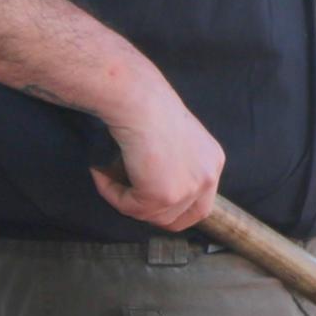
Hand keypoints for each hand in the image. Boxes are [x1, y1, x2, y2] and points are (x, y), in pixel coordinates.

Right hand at [91, 86, 223, 230]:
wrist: (137, 98)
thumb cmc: (146, 105)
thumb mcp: (171, 137)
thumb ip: (172, 164)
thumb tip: (150, 186)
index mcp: (213, 161)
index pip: (201, 204)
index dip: (174, 210)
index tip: (147, 203)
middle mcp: (208, 177)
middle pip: (182, 217)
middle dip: (152, 214)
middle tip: (124, 198)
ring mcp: (189, 188)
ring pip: (152, 215)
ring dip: (125, 199)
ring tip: (106, 174)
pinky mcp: (164, 196)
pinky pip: (131, 208)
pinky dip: (112, 193)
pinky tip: (101, 172)